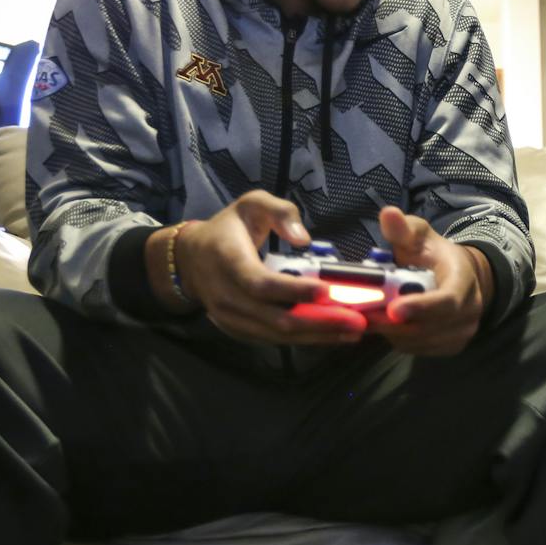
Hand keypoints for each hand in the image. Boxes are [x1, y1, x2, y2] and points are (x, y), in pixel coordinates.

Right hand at [156, 191, 368, 345]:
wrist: (189, 259)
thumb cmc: (228, 228)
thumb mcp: (251, 204)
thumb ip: (279, 211)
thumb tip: (304, 238)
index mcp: (228, 261)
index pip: (262, 284)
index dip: (294, 291)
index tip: (328, 291)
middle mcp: (226, 296)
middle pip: (275, 319)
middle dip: (318, 322)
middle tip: (356, 321)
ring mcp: (230, 318)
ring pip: (276, 335)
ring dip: (317, 336)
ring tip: (352, 331)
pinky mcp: (238, 331)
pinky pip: (273, 340)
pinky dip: (303, 339)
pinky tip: (331, 335)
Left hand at [364, 205, 490, 356]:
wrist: (460, 277)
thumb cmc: (434, 255)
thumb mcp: (420, 237)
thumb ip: (403, 229)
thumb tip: (388, 213)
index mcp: (464, 280)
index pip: (447, 301)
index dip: (421, 307)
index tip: (393, 310)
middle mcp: (470, 310)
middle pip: (429, 327)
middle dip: (394, 324)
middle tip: (362, 315)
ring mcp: (463, 332)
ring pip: (421, 341)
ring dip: (393, 333)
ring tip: (371, 317)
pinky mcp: (451, 346)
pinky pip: (419, 350)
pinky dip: (399, 340)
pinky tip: (387, 325)